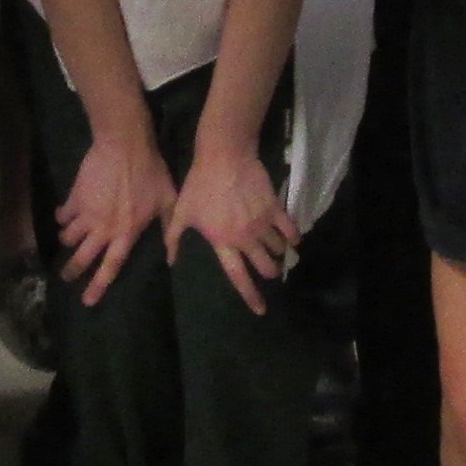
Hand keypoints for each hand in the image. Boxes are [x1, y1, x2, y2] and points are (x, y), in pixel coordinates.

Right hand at [55, 122, 178, 307]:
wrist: (125, 145)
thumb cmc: (151, 171)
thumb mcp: (169, 201)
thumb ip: (169, 231)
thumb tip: (172, 259)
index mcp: (126, 233)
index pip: (110, 266)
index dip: (98, 285)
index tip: (86, 301)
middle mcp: (103, 228)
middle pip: (82, 257)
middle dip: (72, 271)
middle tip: (64, 277)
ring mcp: (86, 213)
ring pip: (68, 237)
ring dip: (67, 241)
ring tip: (68, 241)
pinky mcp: (74, 196)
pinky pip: (62, 214)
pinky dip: (61, 217)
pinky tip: (63, 214)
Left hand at [170, 139, 296, 315]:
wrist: (224, 155)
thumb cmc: (200, 184)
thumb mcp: (182, 211)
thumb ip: (174, 238)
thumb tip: (171, 261)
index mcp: (223, 242)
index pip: (238, 277)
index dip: (250, 296)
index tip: (261, 310)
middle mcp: (245, 237)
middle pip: (266, 267)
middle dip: (269, 273)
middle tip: (269, 270)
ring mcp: (262, 223)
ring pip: (279, 250)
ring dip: (279, 254)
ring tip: (277, 252)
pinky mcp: (274, 207)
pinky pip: (291, 229)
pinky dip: (294, 237)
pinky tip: (293, 238)